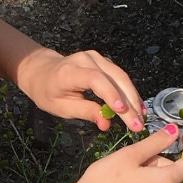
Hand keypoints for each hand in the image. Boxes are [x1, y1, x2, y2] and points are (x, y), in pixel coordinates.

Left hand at [18, 47, 145, 132]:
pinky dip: (129, 91)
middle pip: (113, 78)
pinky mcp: (102, 60)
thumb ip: (84, 112)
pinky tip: (137, 107)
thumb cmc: (48, 91)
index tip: (122, 111)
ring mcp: (95, 57)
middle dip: (129, 102)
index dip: (110, 94)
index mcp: (70, 71)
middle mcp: (85, 59)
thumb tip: (106, 124)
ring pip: (120, 76)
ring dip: (133, 98)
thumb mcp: (60, 107)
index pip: (95, 79)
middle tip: (138, 125)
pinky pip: (119, 76)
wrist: (41, 70)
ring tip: (141, 119)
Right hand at [73, 124, 182, 182]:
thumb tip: (175, 130)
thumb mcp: (131, 154)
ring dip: (152, 171)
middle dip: (159, 158)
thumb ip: (156, 142)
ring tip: (127, 167)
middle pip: (173, 172)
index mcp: (167, 182)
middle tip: (136, 153)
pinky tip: (126, 181)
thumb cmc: (108, 177)